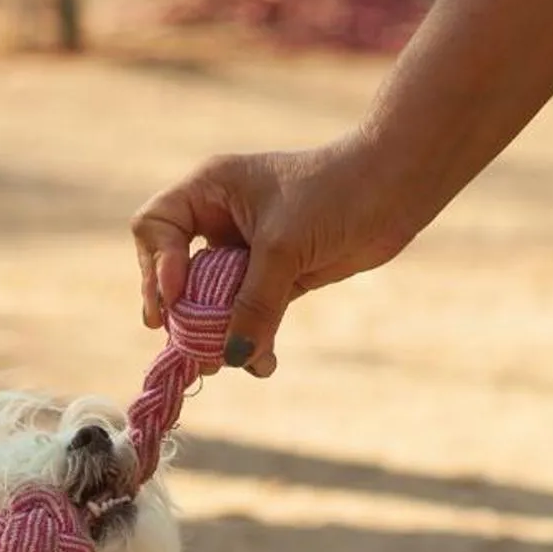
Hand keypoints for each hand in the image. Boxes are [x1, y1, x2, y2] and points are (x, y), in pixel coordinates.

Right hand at [129, 136, 423, 377]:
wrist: (397, 188)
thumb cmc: (336, 194)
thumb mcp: (284, 249)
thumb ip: (254, 304)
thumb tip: (233, 357)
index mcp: (208, 190)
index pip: (155, 227)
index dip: (158, 266)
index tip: (177, 296)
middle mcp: (220, 219)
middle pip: (176, 273)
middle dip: (183, 313)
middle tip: (190, 346)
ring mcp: (247, 251)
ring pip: (212, 301)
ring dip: (216, 335)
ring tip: (223, 363)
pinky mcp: (278, 276)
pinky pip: (249, 315)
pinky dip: (252, 340)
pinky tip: (265, 362)